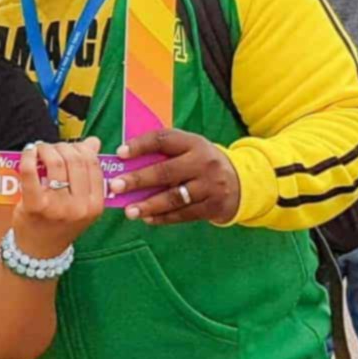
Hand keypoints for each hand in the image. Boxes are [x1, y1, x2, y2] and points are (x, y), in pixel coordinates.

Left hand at [13, 136, 105, 257]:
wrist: (38, 251)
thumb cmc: (60, 222)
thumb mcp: (81, 202)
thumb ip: (88, 172)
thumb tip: (93, 142)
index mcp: (95, 205)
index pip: (92, 163)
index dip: (79, 148)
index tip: (68, 148)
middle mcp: (80, 207)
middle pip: (74, 160)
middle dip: (61, 147)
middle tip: (50, 148)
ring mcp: (58, 207)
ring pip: (55, 161)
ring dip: (45, 148)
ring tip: (39, 149)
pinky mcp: (35, 205)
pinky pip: (31, 171)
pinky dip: (28, 156)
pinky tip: (28, 152)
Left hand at [110, 128, 241, 225]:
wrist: (241, 182)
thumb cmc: (201, 163)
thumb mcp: (190, 149)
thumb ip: (164, 152)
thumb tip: (126, 162)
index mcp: (193, 142)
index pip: (164, 139)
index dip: (140, 145)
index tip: (120, 153)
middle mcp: (203, 162)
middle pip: (166, 171)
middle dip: (138, 180)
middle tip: (115, 186)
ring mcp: (210, 186)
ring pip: (174, 197)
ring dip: (149, 205)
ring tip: (129, 211)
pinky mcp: (213, 206)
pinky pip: (184, 214)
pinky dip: (163, 218)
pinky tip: (147, 219)